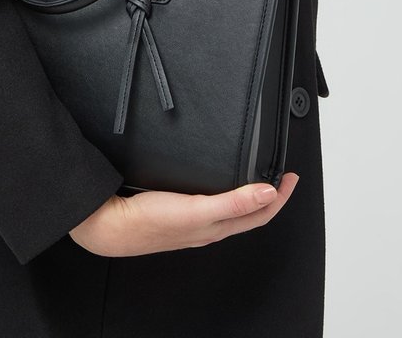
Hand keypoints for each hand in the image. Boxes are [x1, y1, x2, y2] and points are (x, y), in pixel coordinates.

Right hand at [68, 173, 299, 257]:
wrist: (110, 224)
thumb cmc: (149, 222)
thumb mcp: (197, 210)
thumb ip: (233, 202)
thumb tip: (269, 193)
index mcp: (217, 228)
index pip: (259, 214)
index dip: (279, 197)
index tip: (291, 177)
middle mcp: (208, 226)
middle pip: (248, 212)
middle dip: (268, 195)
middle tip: (281, 174)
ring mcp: (192, 219)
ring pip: (229, 208)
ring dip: (247, 193)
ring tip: (256, 176)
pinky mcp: (177, 210)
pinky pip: (210, 202)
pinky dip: (223, 191)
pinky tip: (215, 180)